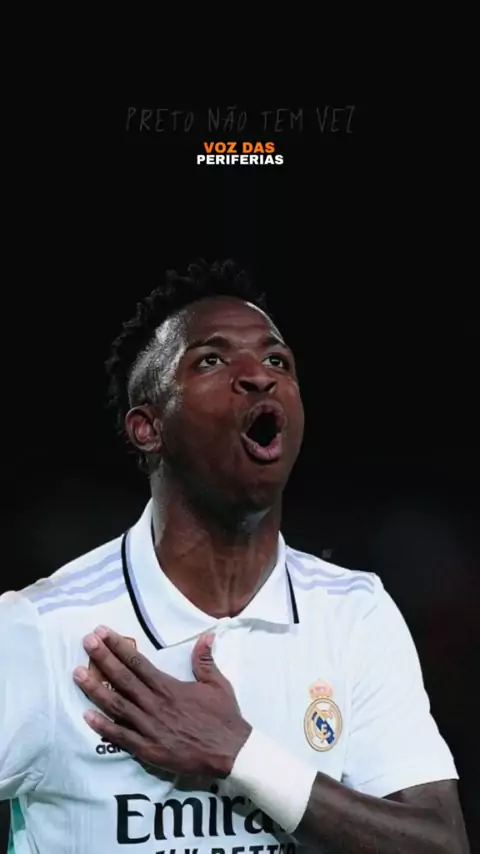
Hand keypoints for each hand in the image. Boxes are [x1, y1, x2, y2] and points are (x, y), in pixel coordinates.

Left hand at [73, 626, 251, 778]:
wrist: (230, 752)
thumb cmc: (223, 717)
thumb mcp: (217, 684)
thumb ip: (205, 660)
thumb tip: (206, 635)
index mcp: (169, 687)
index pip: (138, 662)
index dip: (119, 646)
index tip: (103, 633)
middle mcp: (155, 704)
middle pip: (123, 678)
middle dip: (102, 659)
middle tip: (86, 643)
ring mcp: (149, 727)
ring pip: (116, 705)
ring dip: (95, 689)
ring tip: (77, 674)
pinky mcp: (147, 749)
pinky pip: (120, 737)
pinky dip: (102, 726)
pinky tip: (86, 716)